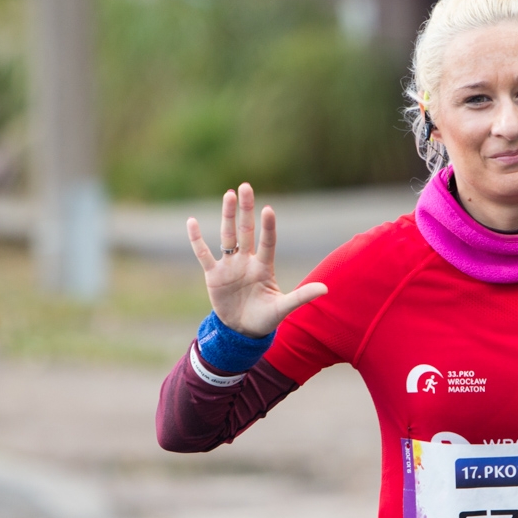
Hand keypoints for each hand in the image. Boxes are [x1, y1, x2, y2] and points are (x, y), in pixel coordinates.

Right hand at [188, 183, 326, 337]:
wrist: (242, 331)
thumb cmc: (266, 318)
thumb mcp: (283, 308)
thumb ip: (301, 296)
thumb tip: (325, 289)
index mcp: (264, 267)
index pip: (267, 242)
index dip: (268, 227)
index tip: (268, 210)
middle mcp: (247, 261)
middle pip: (246, 230)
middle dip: (246, 209)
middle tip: (245, 187)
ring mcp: (229, 266)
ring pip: (227, 235)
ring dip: (227, 216)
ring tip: (229, 194)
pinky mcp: (213, 274)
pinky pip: (203, 253)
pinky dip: (196, 239)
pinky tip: (191, 221)